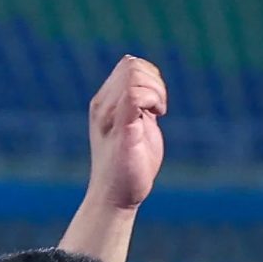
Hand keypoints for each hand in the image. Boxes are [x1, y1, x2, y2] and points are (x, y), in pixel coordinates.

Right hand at [85, 55, 166, 210]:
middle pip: (132, 66)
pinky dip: (153, 99)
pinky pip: (134, 96)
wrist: (116, 196)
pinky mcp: (121, 130)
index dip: (150, 76)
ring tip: (158, 113)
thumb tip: (149, 81)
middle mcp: (103, 106)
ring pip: (134, 76)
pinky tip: (157, 116)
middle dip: (155, 81)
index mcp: (105, 103)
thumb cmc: (128, 164)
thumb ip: (139, 104)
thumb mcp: (135, 125)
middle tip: (159, 108)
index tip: (156, 102)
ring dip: (156, 91)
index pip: (128, 65)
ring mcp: (109, 117)